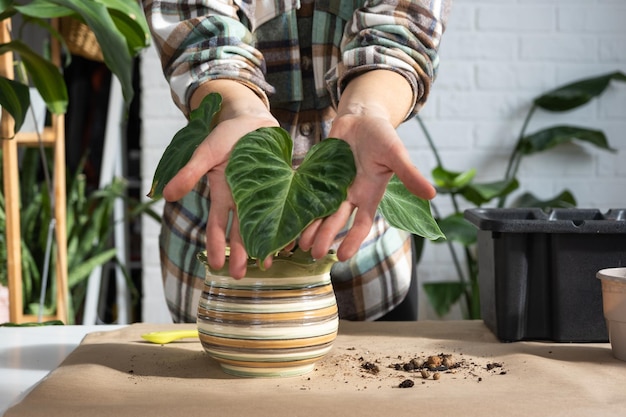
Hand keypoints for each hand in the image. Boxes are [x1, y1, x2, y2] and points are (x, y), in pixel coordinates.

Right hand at [162, 81, 277, 277]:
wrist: (250, 118)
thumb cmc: (225, 135)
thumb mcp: (205, 152)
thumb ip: (190, 173)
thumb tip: (166, 196)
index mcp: (224, 193)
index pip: (217, 224)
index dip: (215, 244)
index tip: (216, 265)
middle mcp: (243, 198)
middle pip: (241, 230)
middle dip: (240, 253)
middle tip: (240, 276)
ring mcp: (263, 193)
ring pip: (263, 223)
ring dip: (264, 243)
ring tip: (267, 265)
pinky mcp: (282, 184)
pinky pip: (286, 206)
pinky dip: (289, 222)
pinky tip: (295, 237)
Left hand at [298, 113, 435, 260]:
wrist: (362, 118)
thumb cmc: (382, 136)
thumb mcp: (396, 154)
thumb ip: (410, 175)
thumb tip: (433, 194)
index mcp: (368, 193)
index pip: (362, 223)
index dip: (353, 240)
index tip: (343, 256)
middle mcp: (349, 194)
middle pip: (335, 220)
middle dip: (324, 237)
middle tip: (312, 254)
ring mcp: (331, 184)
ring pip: (319, 210)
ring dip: (309, 226)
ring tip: (298, 242)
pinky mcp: (317, 173)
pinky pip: (305, 189)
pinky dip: (296, 201)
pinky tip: (285, 213)